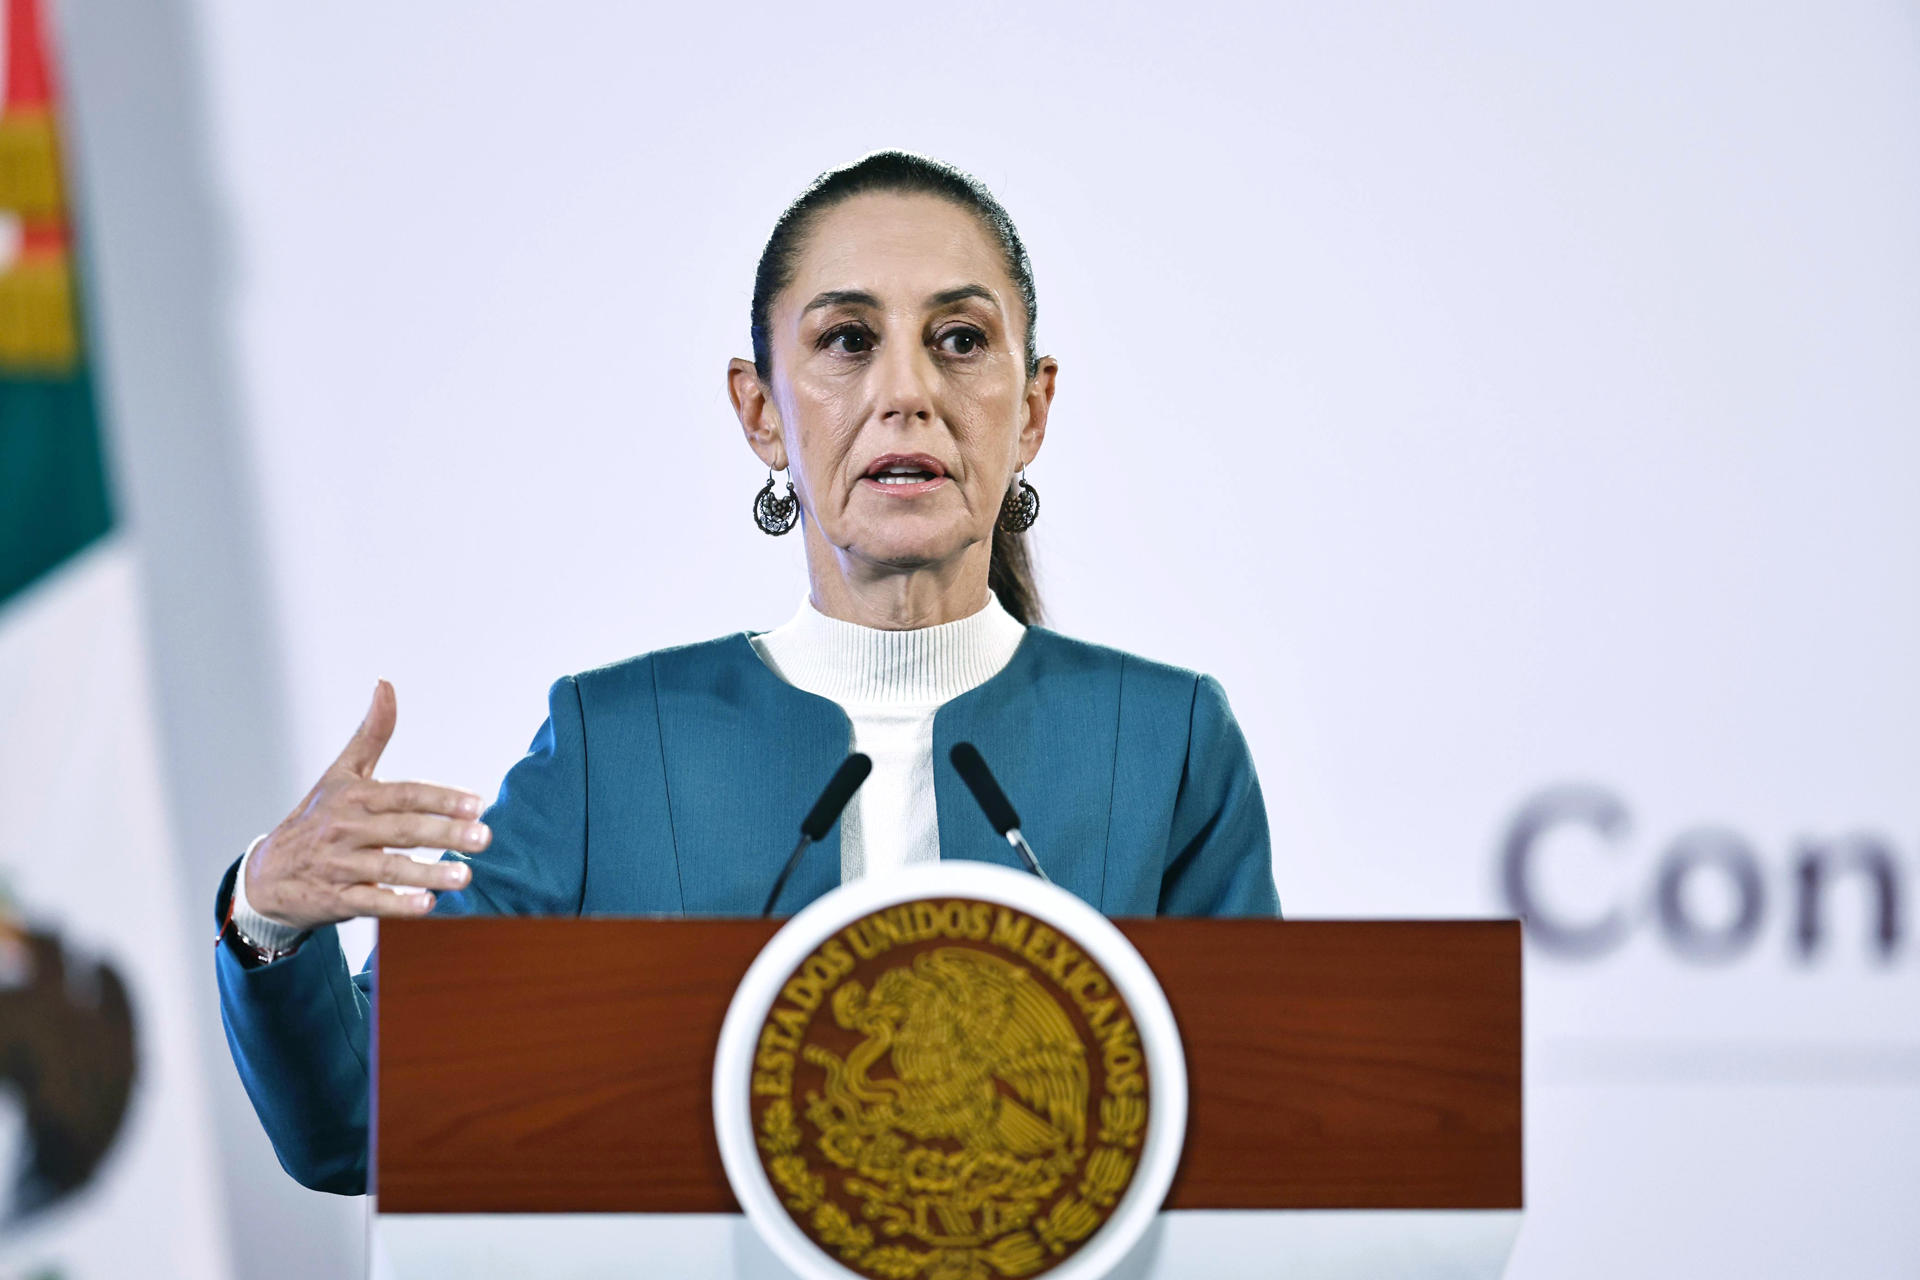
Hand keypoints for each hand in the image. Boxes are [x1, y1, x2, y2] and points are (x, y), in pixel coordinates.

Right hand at [245, 680, 488, 930]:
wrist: (266, 874)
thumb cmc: (315, 818)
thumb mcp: (340, 773)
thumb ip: (370, 734)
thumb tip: (386, 684)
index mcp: (354, 796)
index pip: (404, 795)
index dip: (441, 798)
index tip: (477, 804)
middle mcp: (346, 829)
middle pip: (403, 830)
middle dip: (445, 834)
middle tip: (484, 838)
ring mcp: (339, 865)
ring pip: (389, 868)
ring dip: (429, 873)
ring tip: (466, 876)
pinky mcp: (335, 898)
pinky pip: (370, 902)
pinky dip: (398, 905)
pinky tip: (428, 906)